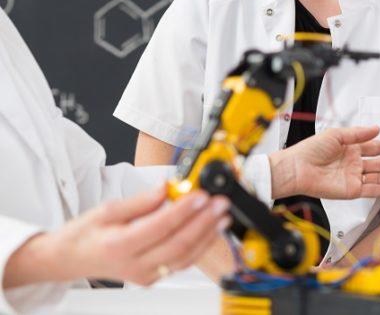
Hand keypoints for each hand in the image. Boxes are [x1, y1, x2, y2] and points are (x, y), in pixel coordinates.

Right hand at [5, 187, 231, 287]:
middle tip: (221, 203)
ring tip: (223, 216)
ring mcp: (144, 275)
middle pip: (178, 244)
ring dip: (208, 235)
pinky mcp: (152, 277)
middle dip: (204, 222)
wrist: (70, 259)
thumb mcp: (108, 209)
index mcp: (119, 245)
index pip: (160, 227)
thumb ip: (141, 201)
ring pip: (184, 257)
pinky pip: (181, 263)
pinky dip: (199, 247)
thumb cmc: (85, 234)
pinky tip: (211, 231)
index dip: (184, 210)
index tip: (201, 195)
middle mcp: (134, 264)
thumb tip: (167, 188)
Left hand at [271, 125, 379, 199]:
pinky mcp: (351, 191)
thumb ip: (358, 134)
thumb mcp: (336, 135)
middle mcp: (355, 164)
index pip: (376, 148)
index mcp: (351, 149)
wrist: (296, 168)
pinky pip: (372, 189)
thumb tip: (377, 129)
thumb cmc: (311, 150)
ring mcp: (354, 178)